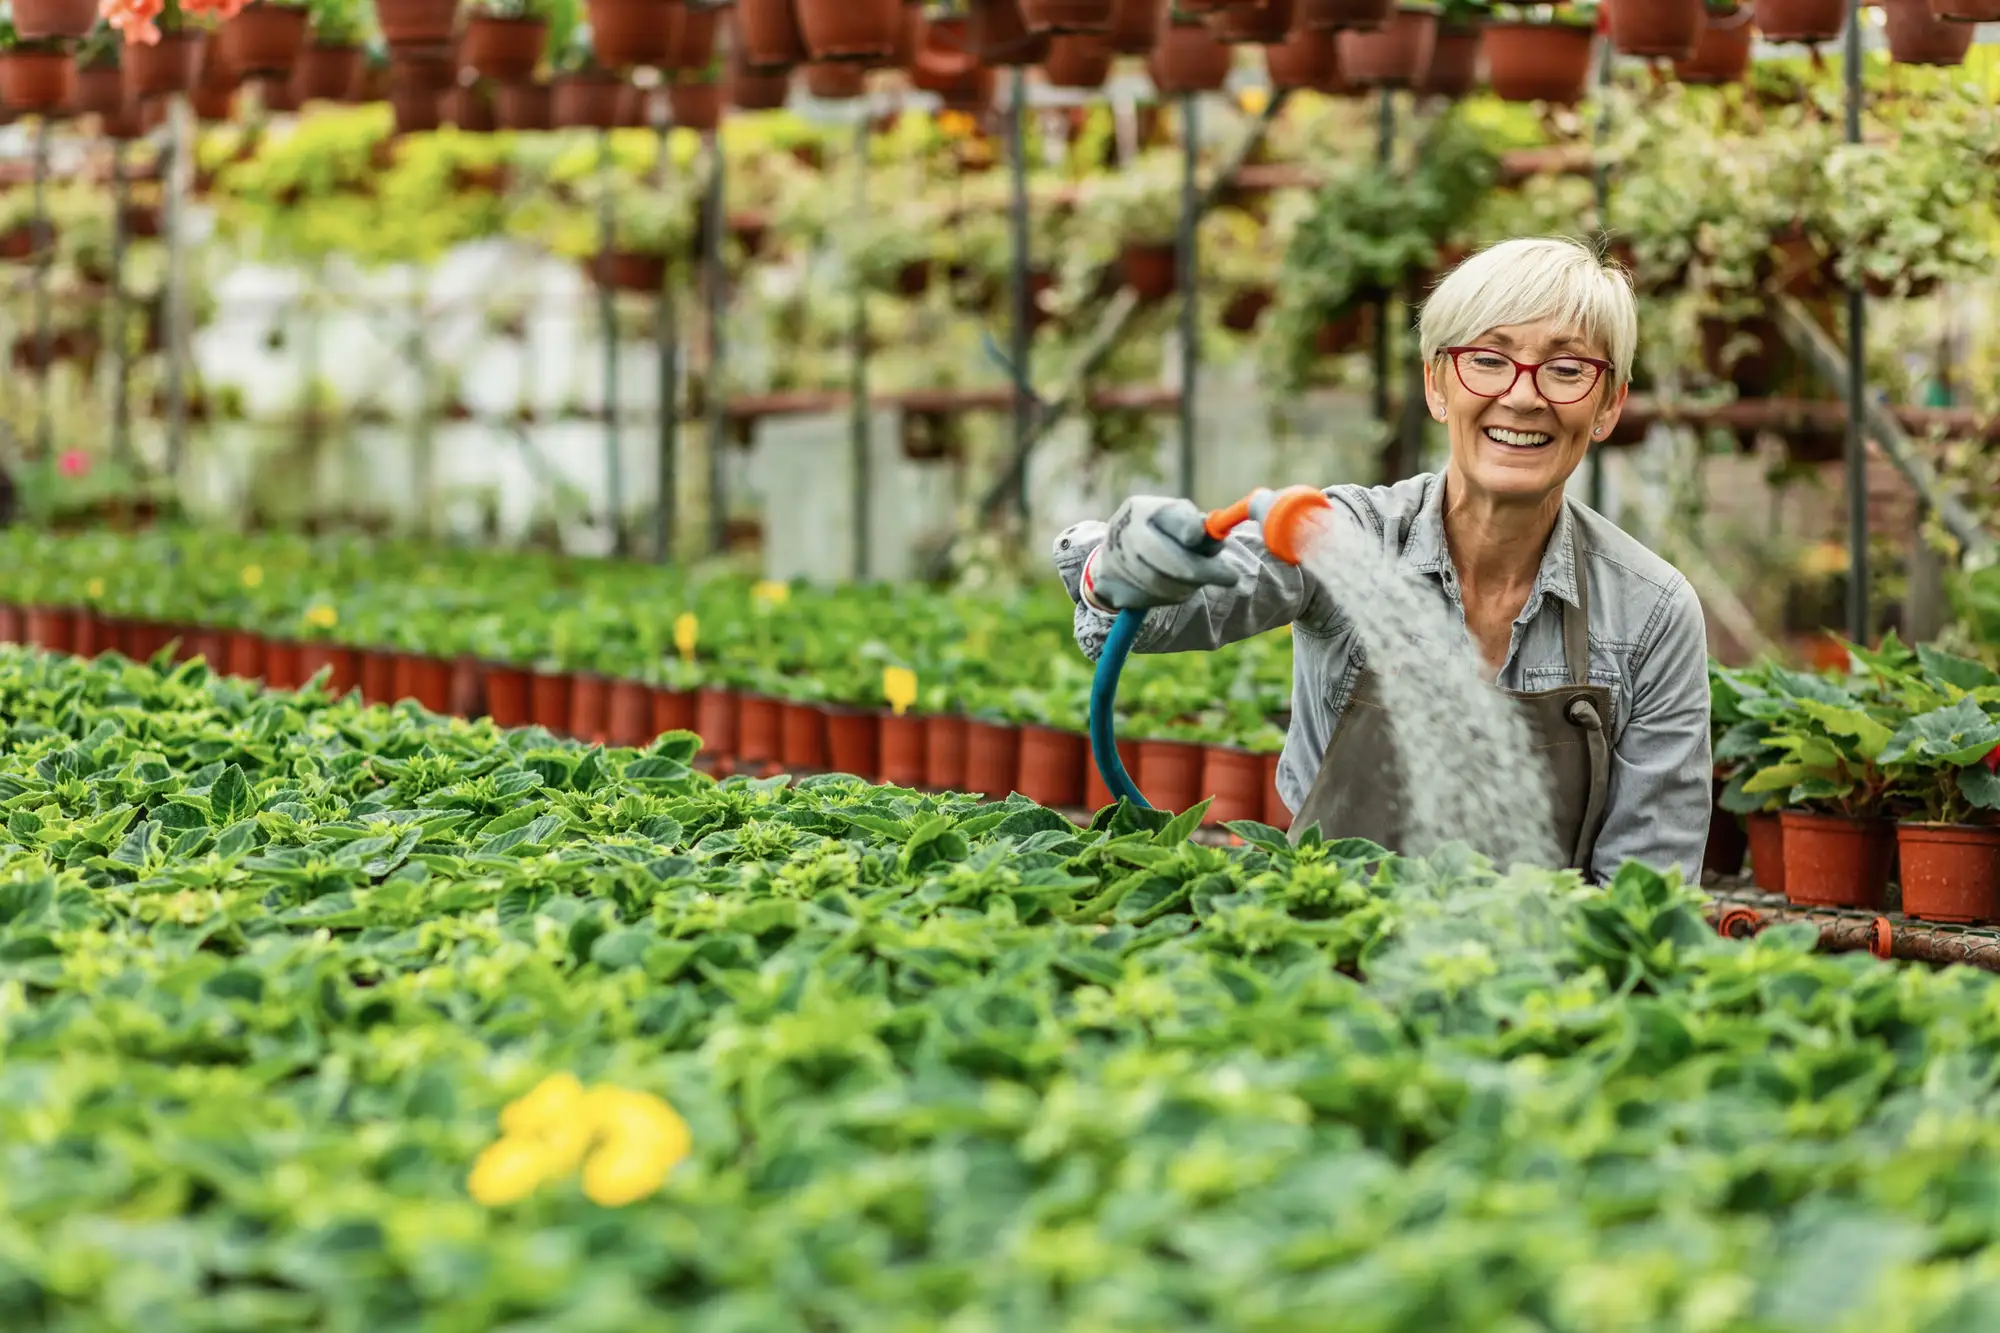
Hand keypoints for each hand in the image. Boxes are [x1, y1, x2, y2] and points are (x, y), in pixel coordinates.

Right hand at [1083, 496, 1238, 610]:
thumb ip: (1196, 527)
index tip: (1209, 542)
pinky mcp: (1112, 585)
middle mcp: (1124, 531)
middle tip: (1231, 578)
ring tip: (1201, 581)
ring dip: (1189, 585)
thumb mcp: (1176, 520)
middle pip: (1164, 555)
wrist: (1112, 557)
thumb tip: (1216, 538)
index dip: (1189, 530)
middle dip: (1202, 570)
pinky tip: (1177, 588)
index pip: (1169, 518)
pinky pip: (1150, 596)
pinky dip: (1171, 595)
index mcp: (1142, 509)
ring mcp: (1115, 559)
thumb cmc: (1158, 534)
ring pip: (1160, 581)